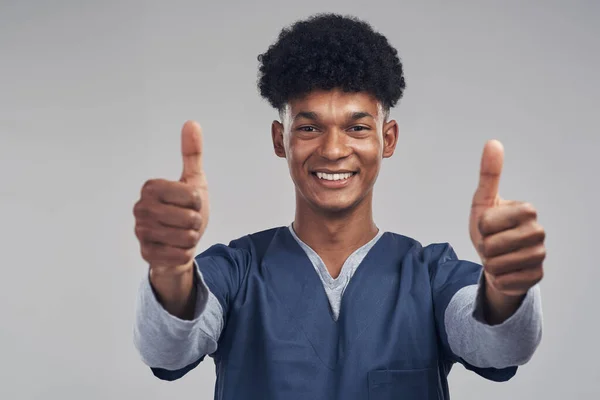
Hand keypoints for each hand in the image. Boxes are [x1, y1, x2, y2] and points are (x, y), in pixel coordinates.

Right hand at [134, 121, 208, 275]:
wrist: (178, 245)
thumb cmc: (185, 211)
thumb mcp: (193, 181)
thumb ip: (191, 154)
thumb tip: (192, 123)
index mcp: (151, 188)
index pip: (192, 196)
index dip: (198, 202)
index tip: (190, 203)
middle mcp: (141, 208)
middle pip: (191, 218)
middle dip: (196, 222)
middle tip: (187, 221)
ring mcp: (141, 232)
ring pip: (186, 237)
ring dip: (192, 238)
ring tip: (182, 234)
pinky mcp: (146, 254)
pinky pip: (180, 255)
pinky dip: (185, 253)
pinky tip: (176, 248)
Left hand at [469, 140, 545, 302]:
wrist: (495, 261)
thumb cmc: (489, 229)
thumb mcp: (483, 202)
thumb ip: (489, 174)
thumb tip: (493, 143)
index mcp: (527, 210)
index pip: (488, 222)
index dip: (481, 226)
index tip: (488, 226)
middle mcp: (539, 232)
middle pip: (493, 245)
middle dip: (484, 247)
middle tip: (491, 244)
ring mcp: (540, 256)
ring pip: (498, 265)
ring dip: (489, 263)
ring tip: (497, 257)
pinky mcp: (536, 277)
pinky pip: (504, 281)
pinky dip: (497, 278)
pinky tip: (504, 271)